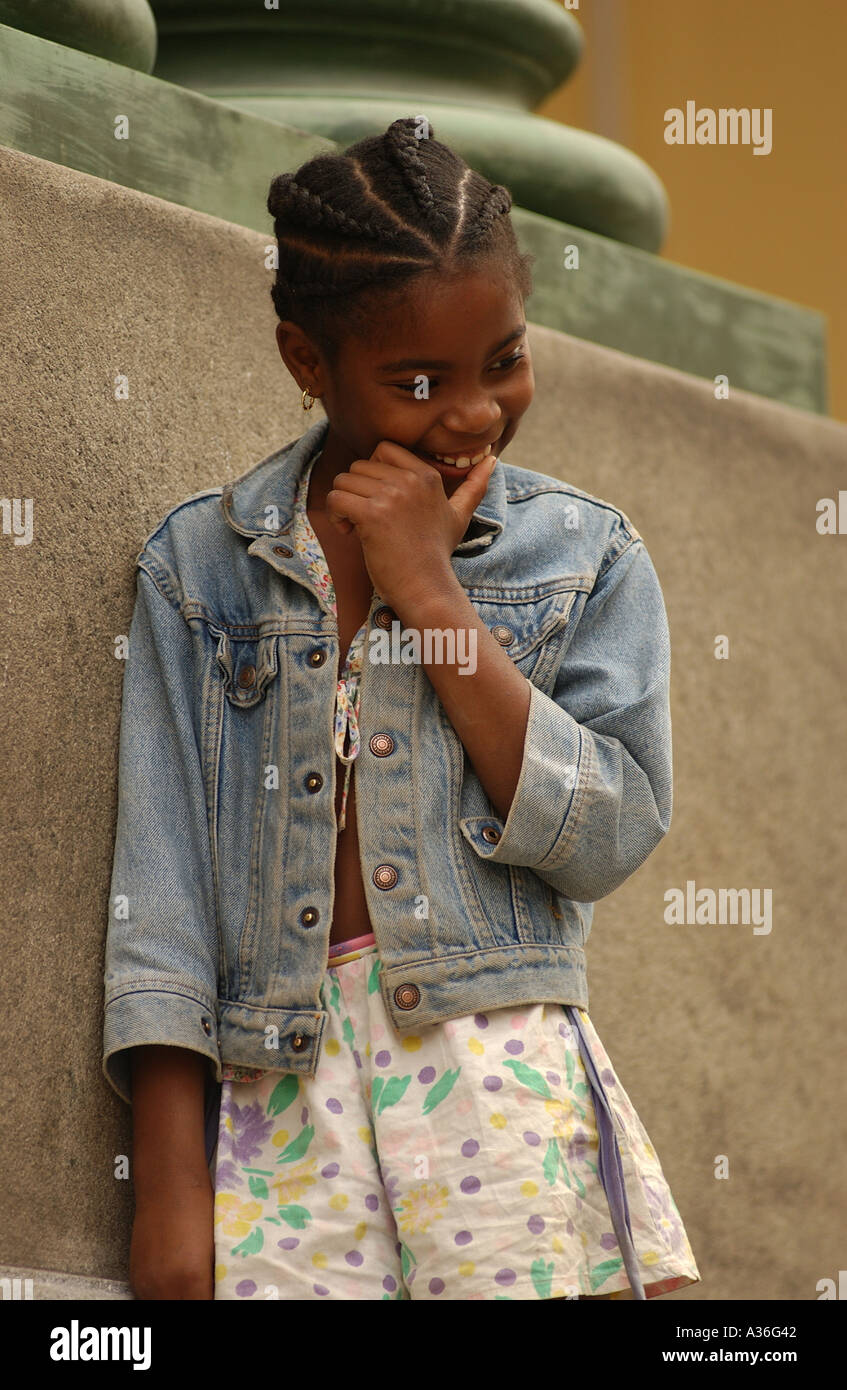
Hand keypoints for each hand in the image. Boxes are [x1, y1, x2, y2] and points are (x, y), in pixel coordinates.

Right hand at [130, 1182, 214, 1299]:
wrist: (167, 1185)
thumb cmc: (199, 1209)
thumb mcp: (215, 1249)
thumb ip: (213, 1281)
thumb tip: (216, 1293)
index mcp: (192, 1279)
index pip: (204, 1307)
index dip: (214, 1301)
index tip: (220, 1297)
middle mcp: (164, 1287)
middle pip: (182, 1309)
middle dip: (196, 1301)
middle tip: (207, 1293)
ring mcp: (146, 1283)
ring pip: (164, 1308)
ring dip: (179, 1301)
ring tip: (191, 1290)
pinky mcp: (135, 1278)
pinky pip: (150, 1300)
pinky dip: (164, 1297)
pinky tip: (175, 1286)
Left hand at [326, 441, 496, 611]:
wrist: (426, 586)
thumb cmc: (436, 554)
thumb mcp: (459, 516)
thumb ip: (474, 487)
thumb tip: (493, 460)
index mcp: (426, 475)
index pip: (383, 449)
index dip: (373, 472)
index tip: (379, 500)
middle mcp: (410, 480)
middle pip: (359, 465)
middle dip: (355, 490)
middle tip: (365, 518)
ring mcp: (391, 496)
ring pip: (343, 481)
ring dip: (343, 504)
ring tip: (357, 527)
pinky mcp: (372, 515)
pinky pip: (336, 499)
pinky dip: (335, 516)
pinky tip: (349, 532)